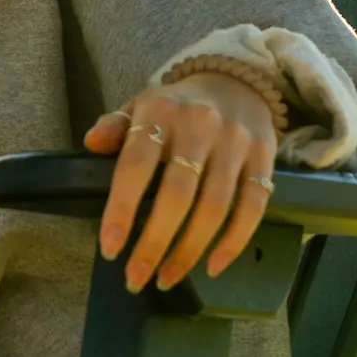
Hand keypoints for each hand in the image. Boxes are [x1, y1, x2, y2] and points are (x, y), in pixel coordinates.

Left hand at [82, 72, 277, 292]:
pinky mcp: (265, 157)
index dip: (122, 209)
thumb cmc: (178, 105)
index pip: (136, 164)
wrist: (238, 78)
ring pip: (215, 207)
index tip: (110, 249)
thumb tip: (92, 143)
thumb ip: (116, 125)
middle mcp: (199, 125)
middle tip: (137, 278)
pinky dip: (234, 242)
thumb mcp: (141, 105)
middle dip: (155, 243)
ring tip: (167, 277)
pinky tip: (213, 266)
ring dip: (190, 251)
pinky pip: (253, 207)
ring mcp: (235, 141)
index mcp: (160, 111)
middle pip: (177, 195)